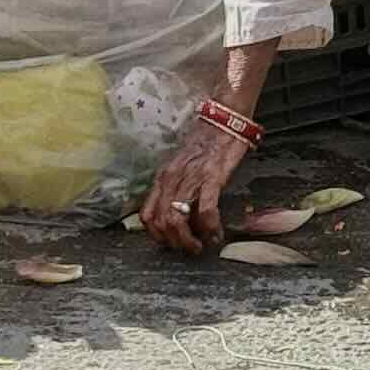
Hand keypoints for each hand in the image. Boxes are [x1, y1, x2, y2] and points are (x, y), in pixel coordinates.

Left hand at [139, 118, 250, 256]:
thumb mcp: (182, 168)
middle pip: (161, 222)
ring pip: (177, 219)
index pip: (147, 215)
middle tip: (190, 249)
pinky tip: (217, 234)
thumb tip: (178, 218)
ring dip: (190, 241)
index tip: (172, 244)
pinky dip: (210, 228)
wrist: (222, 121)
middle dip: (175, 243)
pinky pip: (205, 210)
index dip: (157, 236)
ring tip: (201, 246)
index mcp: (162, 178)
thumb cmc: (204, 147)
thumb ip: (176, 189)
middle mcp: (172, 179)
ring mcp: (190, 178)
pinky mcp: (211, 177)